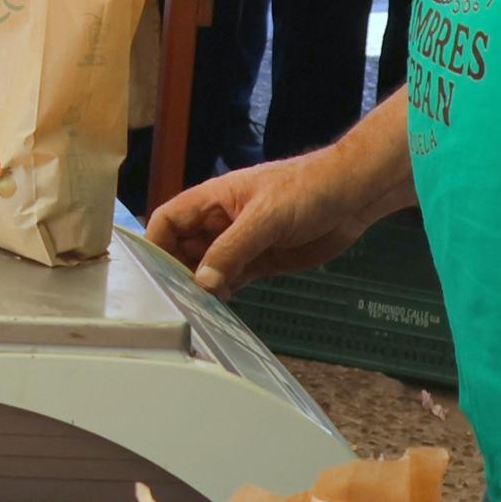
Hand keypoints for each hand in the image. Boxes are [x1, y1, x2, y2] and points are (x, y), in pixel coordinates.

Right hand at [142, 136, 395, 295]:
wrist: (353, 195)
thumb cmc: (307, 189)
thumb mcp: (265, 218)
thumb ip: (231, 250)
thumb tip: (200, 282)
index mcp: (213, 200)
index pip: (168, 220)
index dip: (153, 243)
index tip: (147, 274)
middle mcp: (221, 222)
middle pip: (183, 248)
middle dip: (175, 272)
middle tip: (171, 302)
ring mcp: (241, 243)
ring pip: (207, 268)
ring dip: (200, 287)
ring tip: (192, 312)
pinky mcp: (261, 261)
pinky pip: (232, 279)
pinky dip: (223, 294)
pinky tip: (218, 310)